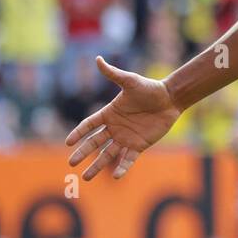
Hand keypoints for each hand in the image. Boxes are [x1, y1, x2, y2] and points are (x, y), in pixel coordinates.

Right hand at [65, 56, 181, 180]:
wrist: (170, 99)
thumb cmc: (149, 88)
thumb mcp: (130, 81)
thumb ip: (113, 74)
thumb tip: (97, 59)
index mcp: (109, 113)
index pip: (89, 125)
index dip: (78, 133)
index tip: (67, 142)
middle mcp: (115, 127)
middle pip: (94, 142)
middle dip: (83, 152)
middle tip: (71, 163)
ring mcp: (126, 138)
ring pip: (108, 154)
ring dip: (97, 165)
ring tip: (86, 178)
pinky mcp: (139, 145)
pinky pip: (128, 159)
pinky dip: (123, 168)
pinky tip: (116, 177)